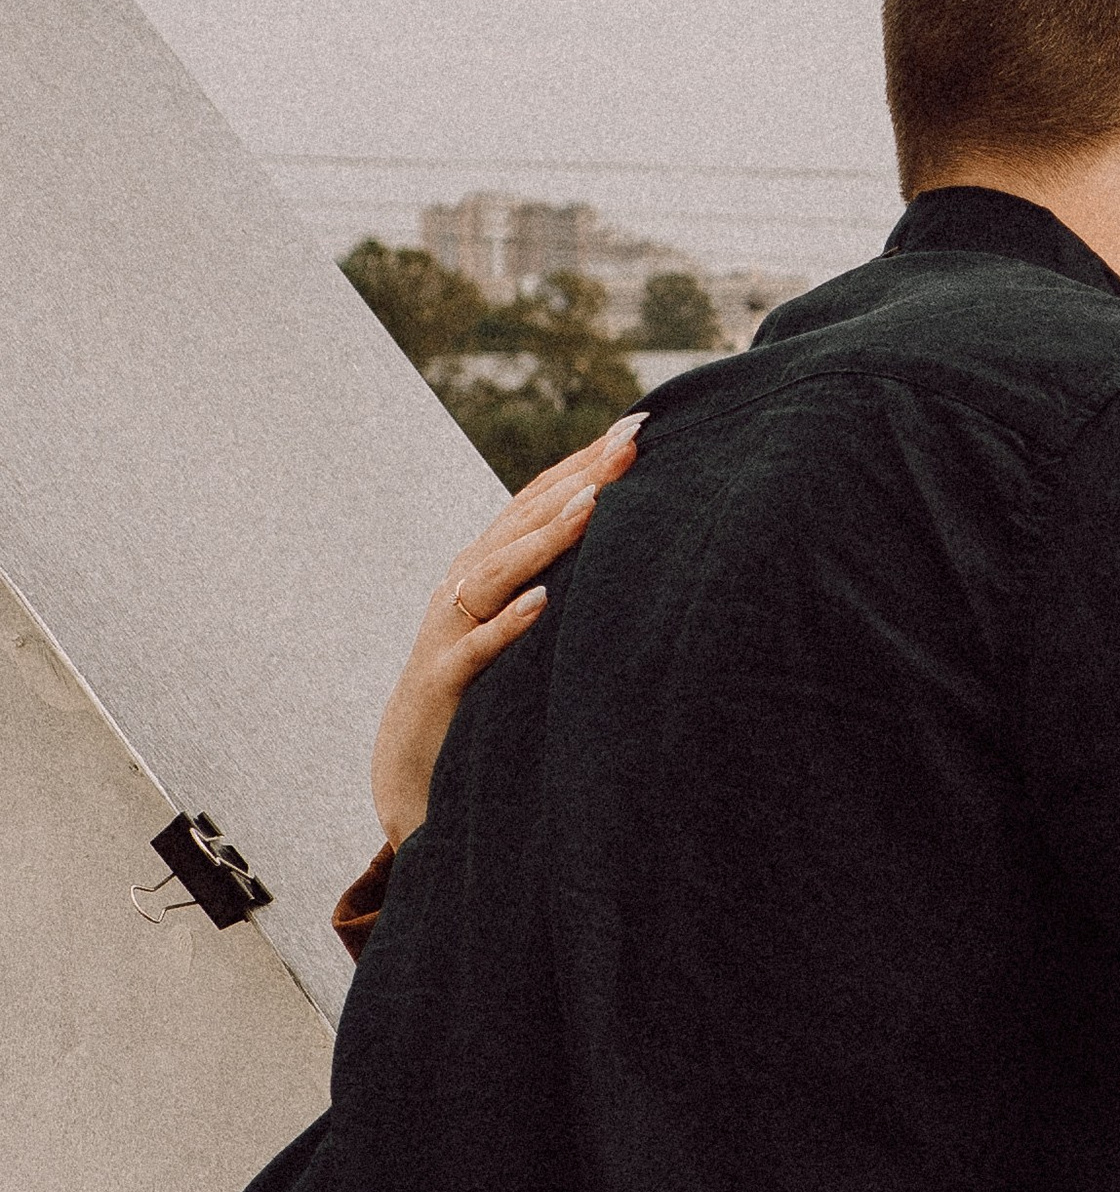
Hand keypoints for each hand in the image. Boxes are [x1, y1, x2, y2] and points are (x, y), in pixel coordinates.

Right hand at [371, 419, 642, 845]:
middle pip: (524, 521)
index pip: (539, 501)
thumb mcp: (519, 625)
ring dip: (546, 538)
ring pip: (498, 572)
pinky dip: (508, 624)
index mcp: (488, 564)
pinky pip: (477, 648)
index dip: (584, 463)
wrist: (411, 762)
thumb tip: (624, 546)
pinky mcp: (444, 679)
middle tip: (629, 443)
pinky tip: (543, 604)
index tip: (638, 428)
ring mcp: (450, 628)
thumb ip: (555, 582)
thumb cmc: (479, 687)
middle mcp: (466, 583)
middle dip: (579, 479)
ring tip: (593, 505)